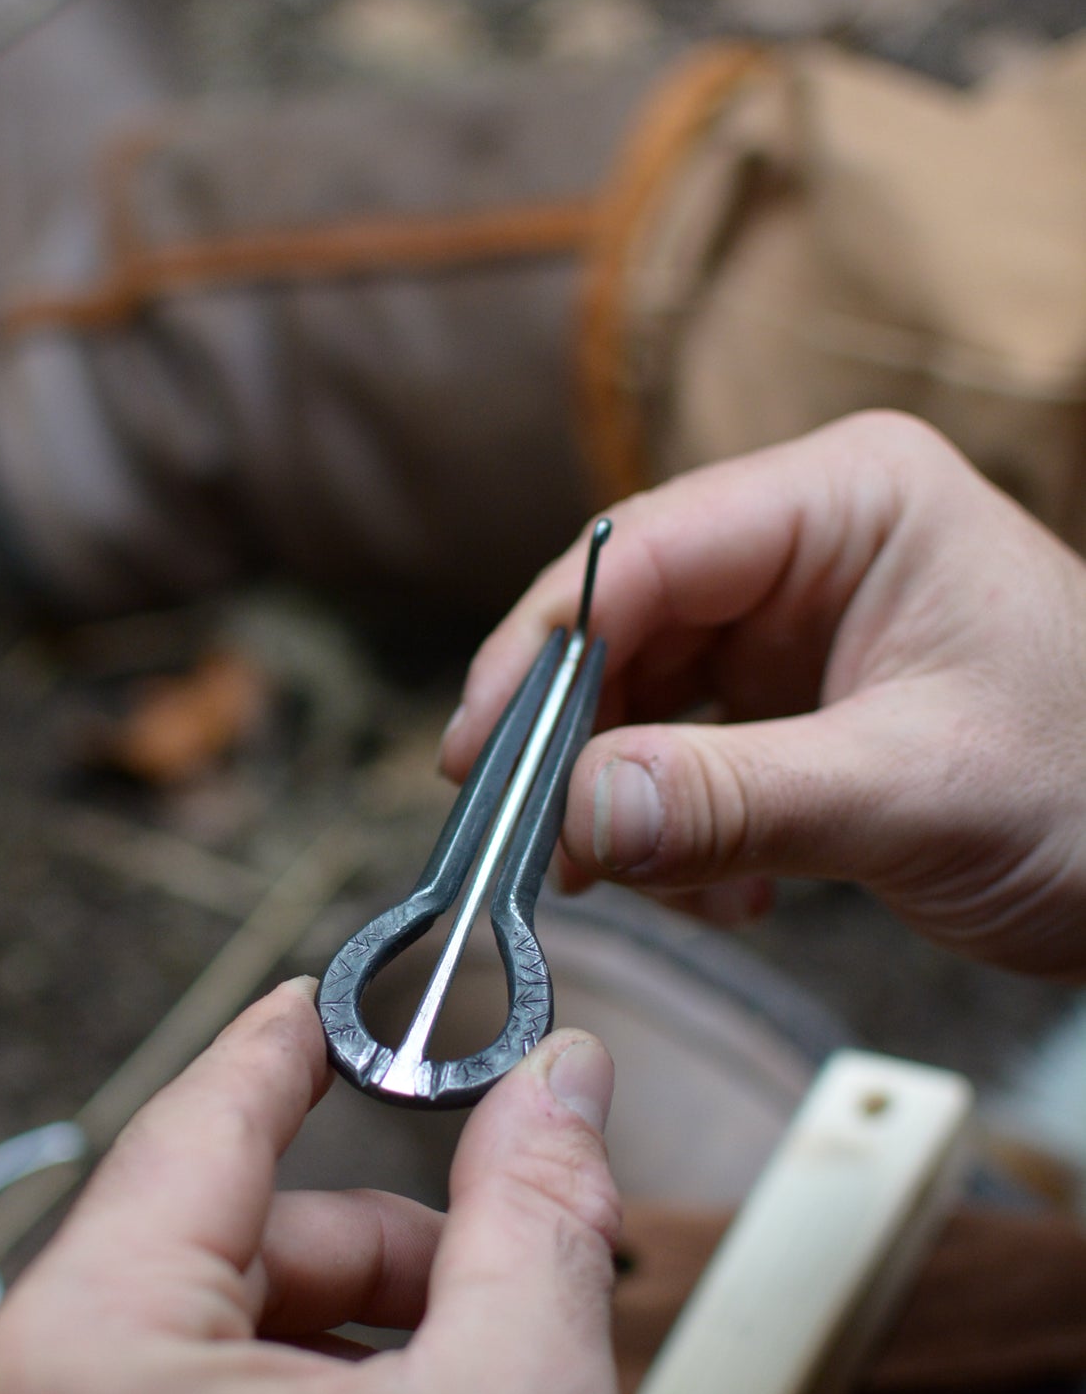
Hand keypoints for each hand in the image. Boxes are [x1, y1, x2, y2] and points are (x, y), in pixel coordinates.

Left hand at [0, 983, 620, 1393]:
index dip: (291, 1050)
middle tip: (498, 1292)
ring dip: (307, 1350)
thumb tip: (558, 1075)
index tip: (343, 1003)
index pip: (194, 1134)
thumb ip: (533, 1206)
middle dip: (357, 1258)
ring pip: (161, 1346)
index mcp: (70, 1371)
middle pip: (190, 1250)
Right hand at [442, 413, 1085, 978]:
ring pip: (641, 702)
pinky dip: (676, 833)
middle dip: (579, 746)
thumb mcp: (912, 792)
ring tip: (663, 888)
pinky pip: (683, 757)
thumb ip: (740, 800)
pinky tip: (727, 893)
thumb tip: (580, 812)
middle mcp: (808, 545)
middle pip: (623, 626)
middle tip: (542, 847)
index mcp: (848, 500)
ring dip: (628, 805)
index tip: (479, 758)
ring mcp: (797, 625)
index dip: (541, 653)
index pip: (642, 552)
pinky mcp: (794, 704)